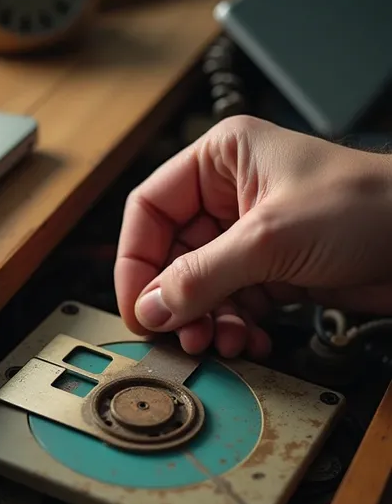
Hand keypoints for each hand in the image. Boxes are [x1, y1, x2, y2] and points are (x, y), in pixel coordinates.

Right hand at [115, 116, 391, 357]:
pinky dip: (234, 326)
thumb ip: (202, 276)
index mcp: (220, 161)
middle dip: (176, 300)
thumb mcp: (270, 239)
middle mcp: (229, 196)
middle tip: (181, 335)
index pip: (150, 209)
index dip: (136, 260)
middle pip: (173, 255)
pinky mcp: (272, 270)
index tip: (138, 305)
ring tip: (219, 342)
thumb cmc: (367, 206)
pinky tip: (248, 341)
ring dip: (206, 320)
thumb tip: (151, 307)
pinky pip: (233, 304)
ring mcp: (250, 236)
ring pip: (201, 286)